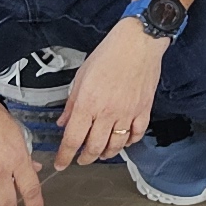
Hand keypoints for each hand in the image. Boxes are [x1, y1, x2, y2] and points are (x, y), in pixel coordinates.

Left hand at [54, 16, 166, 164]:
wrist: (138, 41)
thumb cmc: (110, 54)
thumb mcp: (81, 77)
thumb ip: (72, 103)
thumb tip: (64, 121)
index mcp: (88, 104)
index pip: (72, 139)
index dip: (64, 156)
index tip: (61, 163)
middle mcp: (107, 112)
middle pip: (94, 148)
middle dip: (85, 159)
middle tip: (80, 160)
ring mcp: (128, 112)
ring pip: (116, 145)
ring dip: (106, 154)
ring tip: (101, 154)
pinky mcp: (144, 109)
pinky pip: (137, 133)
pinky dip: (130, 142)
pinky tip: (124, 141)